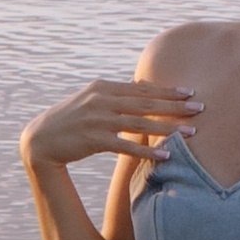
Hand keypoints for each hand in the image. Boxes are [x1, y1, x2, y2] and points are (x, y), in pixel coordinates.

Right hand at [21, 76, 202, 170]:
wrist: (40, 140)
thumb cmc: (70, 120)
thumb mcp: (92, 99)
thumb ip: (117, 93)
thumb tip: (143, 84)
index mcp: (103, 88)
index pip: (142, 89)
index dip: (167, 91)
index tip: (190, 92)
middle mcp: (102, 100)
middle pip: (146, 103)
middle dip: (175, 106)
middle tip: (199, 108)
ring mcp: (97, 119)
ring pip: (140, 123)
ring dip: (167, 128)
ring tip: (190, 133)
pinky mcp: (94, 139)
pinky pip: (126, 146)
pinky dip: (147, 150)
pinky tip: (165, 155)